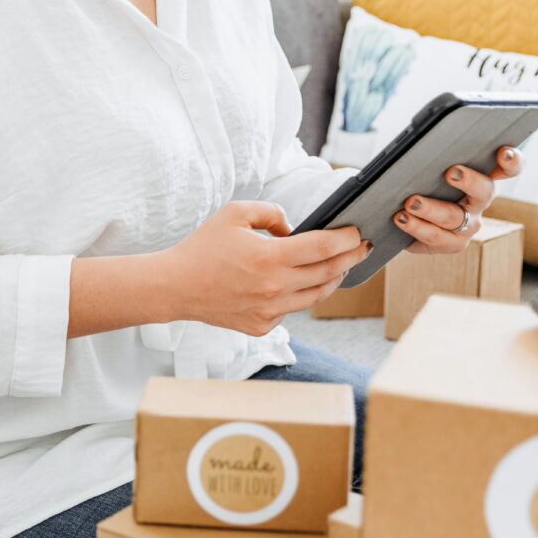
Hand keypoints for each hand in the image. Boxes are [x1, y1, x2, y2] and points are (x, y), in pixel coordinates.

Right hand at [164, 201, 369, 335]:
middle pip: (328, 273)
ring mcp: (269, 310)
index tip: (358, 232)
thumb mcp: (235, 213)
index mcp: (269, 257)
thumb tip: (293, 227)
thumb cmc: (203, 248)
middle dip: (350, 258)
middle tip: (363, 248)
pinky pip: (293, 309)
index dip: (347, 239)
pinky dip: (302, 295)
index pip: (323, 247)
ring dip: (334, 279)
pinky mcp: (262, 325)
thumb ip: (271, 213)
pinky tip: (303, 283)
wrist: (175, 287)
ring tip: (341, 266)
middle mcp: (274, 287)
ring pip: (316, 296)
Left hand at [394, 146, 523, 254]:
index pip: (509, 168)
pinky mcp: (452, 244)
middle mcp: (480, 203)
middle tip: (451, 172)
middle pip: (484, 191)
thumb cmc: (423, 182)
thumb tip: (424, 143)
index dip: (512, 161)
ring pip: (453, 217)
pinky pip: (435, 238)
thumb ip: (437, 155)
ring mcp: (469, 227)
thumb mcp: (431, 166)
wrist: (406, 216)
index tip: (503, 152)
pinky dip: (416, 227)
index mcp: (484, 177)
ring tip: (410, 203)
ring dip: (431, 209)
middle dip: (469, 181)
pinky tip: (400, 218)